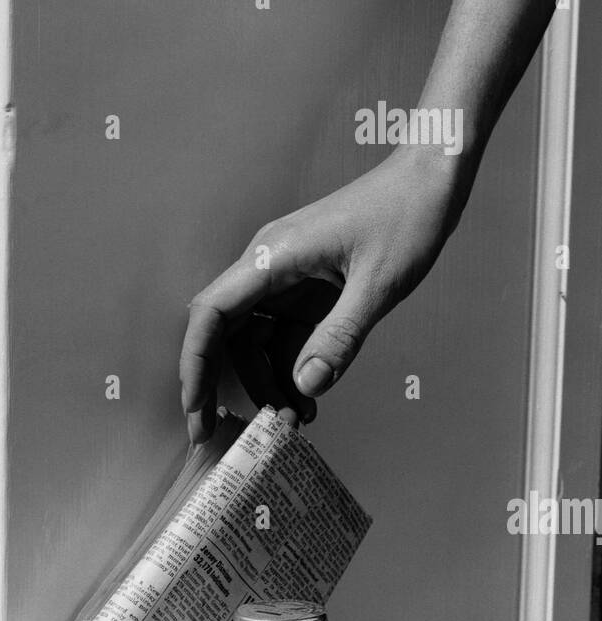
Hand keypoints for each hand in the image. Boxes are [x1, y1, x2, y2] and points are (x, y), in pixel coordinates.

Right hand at [179, 147, 471, 441]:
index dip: (196, 365)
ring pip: (258, 345)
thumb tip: (307, 387)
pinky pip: (286, 339)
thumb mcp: (378, 284)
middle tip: (249, 435)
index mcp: (273, 257)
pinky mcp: (307, 292)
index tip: (196, 409)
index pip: (212, 315)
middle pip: (230, 339)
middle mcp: (269, 269)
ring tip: (296, 422)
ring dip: (269, 385)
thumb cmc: (407, 214)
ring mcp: (287, 281)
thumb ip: (340, 338)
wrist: (433, 177)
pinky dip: (292, 371)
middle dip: (235, 388)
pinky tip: (310, 398)